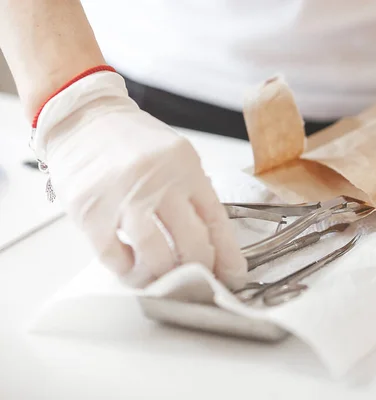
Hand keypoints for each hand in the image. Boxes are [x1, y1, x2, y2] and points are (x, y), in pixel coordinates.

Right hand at [34, 71, 246, 286]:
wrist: (81, 117)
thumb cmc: (131, 140)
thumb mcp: (176, 155)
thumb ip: (192, 190)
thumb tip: (211, 238)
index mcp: (186, 168)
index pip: (216, 220)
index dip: (227, 255)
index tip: (232, 277)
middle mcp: (158, 182)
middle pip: (191, 244)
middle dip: (199, 272)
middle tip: (196, 283)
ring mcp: (123, 197)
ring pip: (156, 257)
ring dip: (161, 276)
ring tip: (160, 278)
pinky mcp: (90, 211)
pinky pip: (114, 257)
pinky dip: (126, 269)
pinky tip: (130, 265)